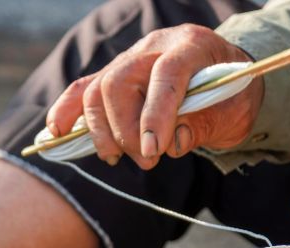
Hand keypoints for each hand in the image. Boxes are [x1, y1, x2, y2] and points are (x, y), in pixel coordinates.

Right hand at [46, 24, 262, 168]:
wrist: (228, 82)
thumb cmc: (231, 97)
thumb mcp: (229, 115)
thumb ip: (199, 127)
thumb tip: (169, 143)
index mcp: (192, 47)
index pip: (164, 75)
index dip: (155, 115)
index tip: (154, 151)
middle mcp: (155, 46)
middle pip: (119, 82)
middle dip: (126, 130)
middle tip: (147, 159)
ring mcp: (130, 59)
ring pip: (96, 90)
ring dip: (102, 132)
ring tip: (120, 158)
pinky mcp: (114, 76)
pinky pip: (82, 90)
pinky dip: (67, 112)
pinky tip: (58, 134)